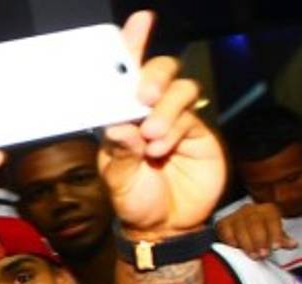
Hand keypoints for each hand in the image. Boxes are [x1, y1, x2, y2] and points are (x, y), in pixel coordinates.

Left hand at [101, 12, 225, 237]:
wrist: (163, 226)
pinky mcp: (199, 133)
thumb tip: (120, 126)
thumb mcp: (117, 179)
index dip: (134, 45)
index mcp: (122, 116)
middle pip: (160, 71)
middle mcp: (149, 112)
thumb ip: (119, 152)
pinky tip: (162, 150)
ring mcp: (176, 119)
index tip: (139, 23)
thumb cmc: (134, 199)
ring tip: (152, 139)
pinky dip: (176, 129)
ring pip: (181, 89)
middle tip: (142, 98)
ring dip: (165, 109)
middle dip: (153, 76)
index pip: (127, 75)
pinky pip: (191, 117)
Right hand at [216, 201, 295, 259]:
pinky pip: (226, 232)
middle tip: (263, 255)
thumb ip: (282, 239)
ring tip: (253, 256)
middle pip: (254, 223)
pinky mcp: (223, 223)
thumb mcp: (273, 235)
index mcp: (267, 209)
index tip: (276, 247)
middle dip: (259, 240)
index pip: (271, 219)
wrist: (241, 229)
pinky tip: (237, 248)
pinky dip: (232, 241)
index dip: (274, 233)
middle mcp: (250, 209)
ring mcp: (235, 215)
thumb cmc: (261, 232)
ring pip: (240, 228)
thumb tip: (293, 244)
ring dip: (247, 244)